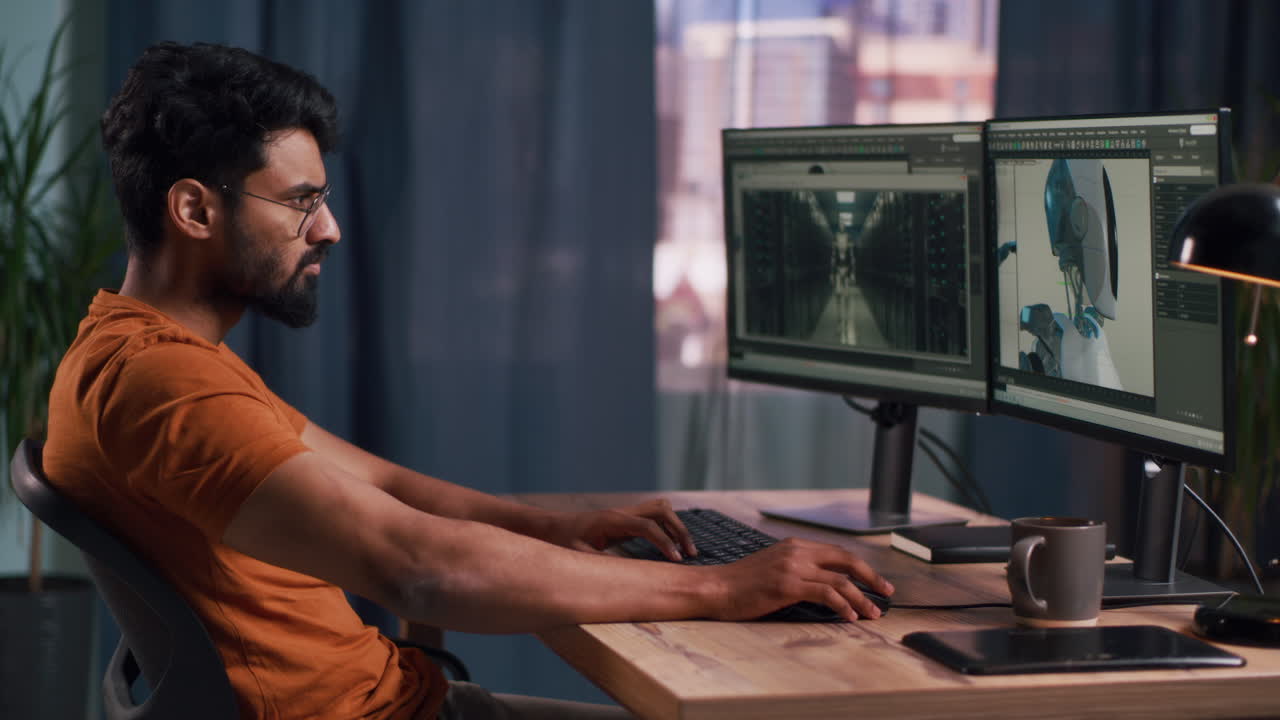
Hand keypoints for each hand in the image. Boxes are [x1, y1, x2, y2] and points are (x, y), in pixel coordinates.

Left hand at [539, 499, 696, 560]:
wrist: (551, 527)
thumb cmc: (562, 541)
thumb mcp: (579, 556)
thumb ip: (602, 565)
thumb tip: (627, 576)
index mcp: (612, 520)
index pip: (648, 526)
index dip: (665, 541)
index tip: (677, 559)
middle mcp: (622, 513)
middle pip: (662, 510)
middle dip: (679, 530)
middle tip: (691, 553)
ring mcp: (625, 513)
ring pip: (661, 509)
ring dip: (676, 526)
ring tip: (687, 550)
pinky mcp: (625, 519)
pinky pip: (653, 517)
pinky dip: (667, 528)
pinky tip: (672, 546)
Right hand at [705, 537, 892, 621]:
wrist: (715, 588)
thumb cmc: (740, 584)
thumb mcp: (772, 568)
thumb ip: (796, 569)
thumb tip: (823, 584)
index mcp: (794, 546)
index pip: (837, 552)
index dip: (860, 567)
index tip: (875, 582)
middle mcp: (796, 552)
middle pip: (846, 560)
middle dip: (871, 578)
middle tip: (887, 593)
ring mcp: (792, 567)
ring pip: (840, 579)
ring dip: (862, 598)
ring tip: (873, 614)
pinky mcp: (787, 585)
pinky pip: (826, 593)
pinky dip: (843, 605)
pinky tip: (850, 616)